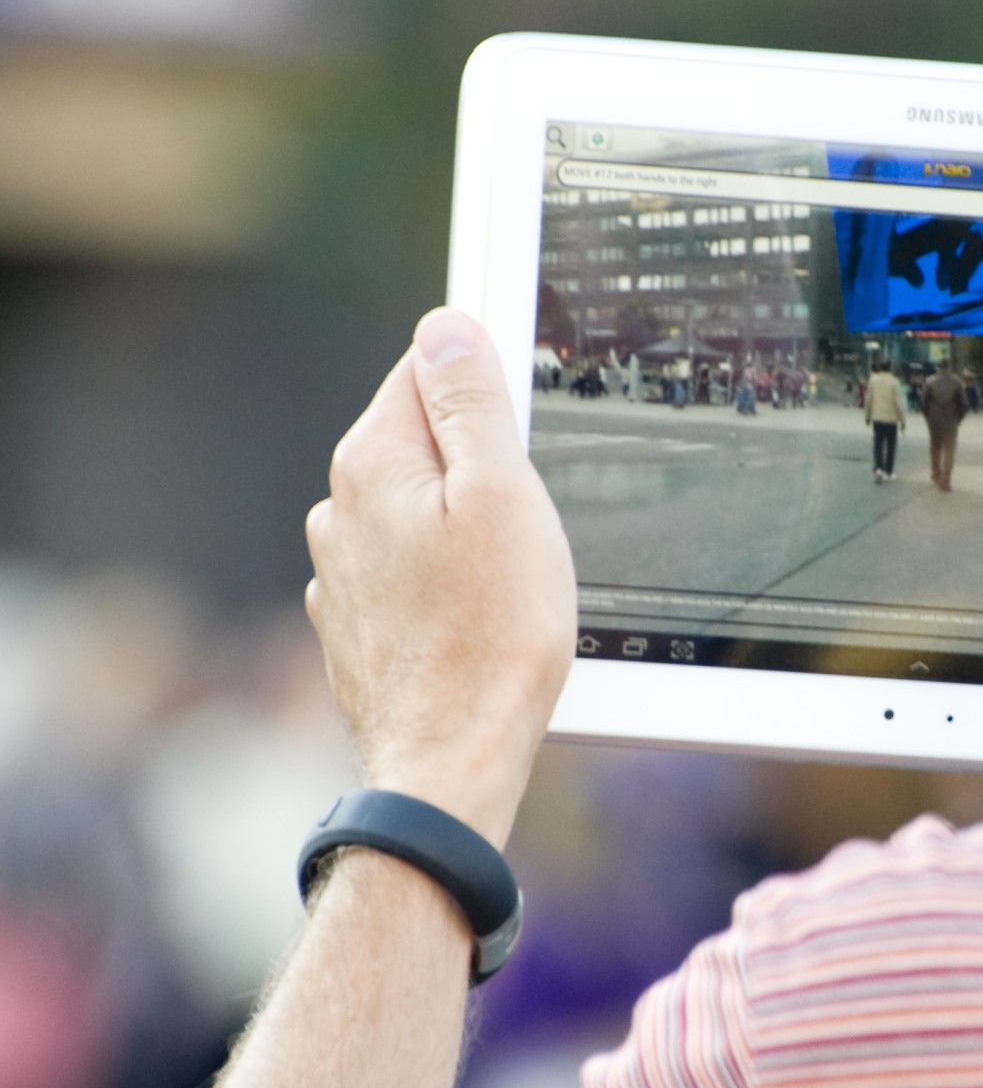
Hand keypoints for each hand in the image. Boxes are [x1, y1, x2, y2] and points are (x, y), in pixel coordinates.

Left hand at [305, 309, 575, 847]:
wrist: (452, 759)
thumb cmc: (494, 634)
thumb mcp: (505, 494)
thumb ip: (471, 403)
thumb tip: (447, 329)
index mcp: (374, 461)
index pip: (426, 369)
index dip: (488, 383)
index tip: (529, 421)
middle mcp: (340, 509)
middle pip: (423, 439)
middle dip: (481, 459)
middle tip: (537, 506)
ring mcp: (341, 570)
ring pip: (417, 508)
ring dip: (464, 522)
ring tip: (514, 573)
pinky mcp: (356, 623)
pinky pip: (410, 569)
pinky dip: (446, 577)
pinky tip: (482, 614)